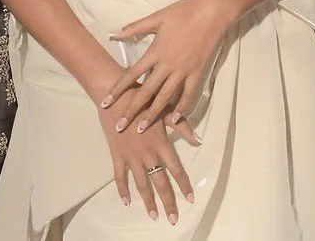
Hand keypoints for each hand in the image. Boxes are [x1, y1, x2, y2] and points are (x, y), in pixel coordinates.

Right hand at [100, 93, 195, 223]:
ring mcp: (131, 156)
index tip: (190, 199)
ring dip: (148, 202)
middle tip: (173, 219)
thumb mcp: (164, 110)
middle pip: (161, 183)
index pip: (177, 170)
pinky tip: (126, 202)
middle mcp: (148, 154)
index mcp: (161, 144)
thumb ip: (182, 126)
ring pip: (142, 184)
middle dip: (168, 202)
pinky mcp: (117, 155)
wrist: (115, 95)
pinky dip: (122, 189)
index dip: (184, 186)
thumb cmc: (142, 99)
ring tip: (154, 216)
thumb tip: (199, 139)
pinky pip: (120, 176)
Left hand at [104, 0, 234, 132]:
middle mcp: (167, 65)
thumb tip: (113, 34)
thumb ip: (135, 28)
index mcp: (155, 51)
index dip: (118, 89)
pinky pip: (189, 95)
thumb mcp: (156, 17)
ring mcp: (184, 71)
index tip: (106, 101)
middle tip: (120, 126)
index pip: (132, 74)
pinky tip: (175, 119)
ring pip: (166, 97)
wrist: (211, 13)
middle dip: (132, 110)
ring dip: (153, 114)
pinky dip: (182, 108)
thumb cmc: (182, 12)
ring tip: (142, 127)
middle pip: (147, 92)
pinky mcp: (198, 74)